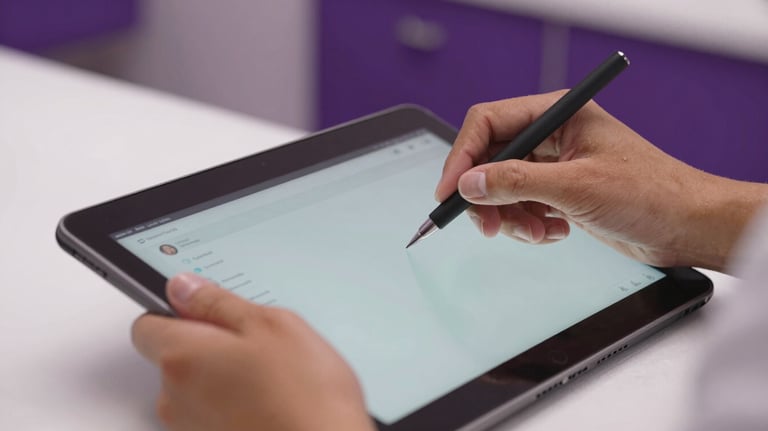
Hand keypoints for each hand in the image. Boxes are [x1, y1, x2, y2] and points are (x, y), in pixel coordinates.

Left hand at [132, 273, 373, 430]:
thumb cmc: (304, 396)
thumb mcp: (271, 325)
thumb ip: (218, 302)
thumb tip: (184, 287)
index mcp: (183, 357)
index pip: (147, 324)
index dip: (178, 311)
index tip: (208, 307)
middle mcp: (175, 398)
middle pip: (174, 357)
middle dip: (209, 345)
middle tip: (257, 342)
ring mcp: (193, 427)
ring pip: (198, 386)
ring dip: (226, 376)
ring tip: (273, 375)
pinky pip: (215, 412)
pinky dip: (237, 403)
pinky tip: (273, 400)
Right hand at [436, 92, 767, 270]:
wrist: (687, 226)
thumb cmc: (651, 193)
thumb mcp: (576, 187)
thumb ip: (517, 182)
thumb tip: (470, 183)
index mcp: (558, 113)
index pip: (488, 123)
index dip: (462, 157)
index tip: (449, 191)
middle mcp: (553, 135)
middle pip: (491, 159)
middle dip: (488, 196)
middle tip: (488, 226)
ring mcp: (555, 164)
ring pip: (503, 188)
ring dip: (512, 217)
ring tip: (538, 232)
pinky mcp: (559, 191)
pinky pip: (521, 206)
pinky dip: (529, 224)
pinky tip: (554, 232)